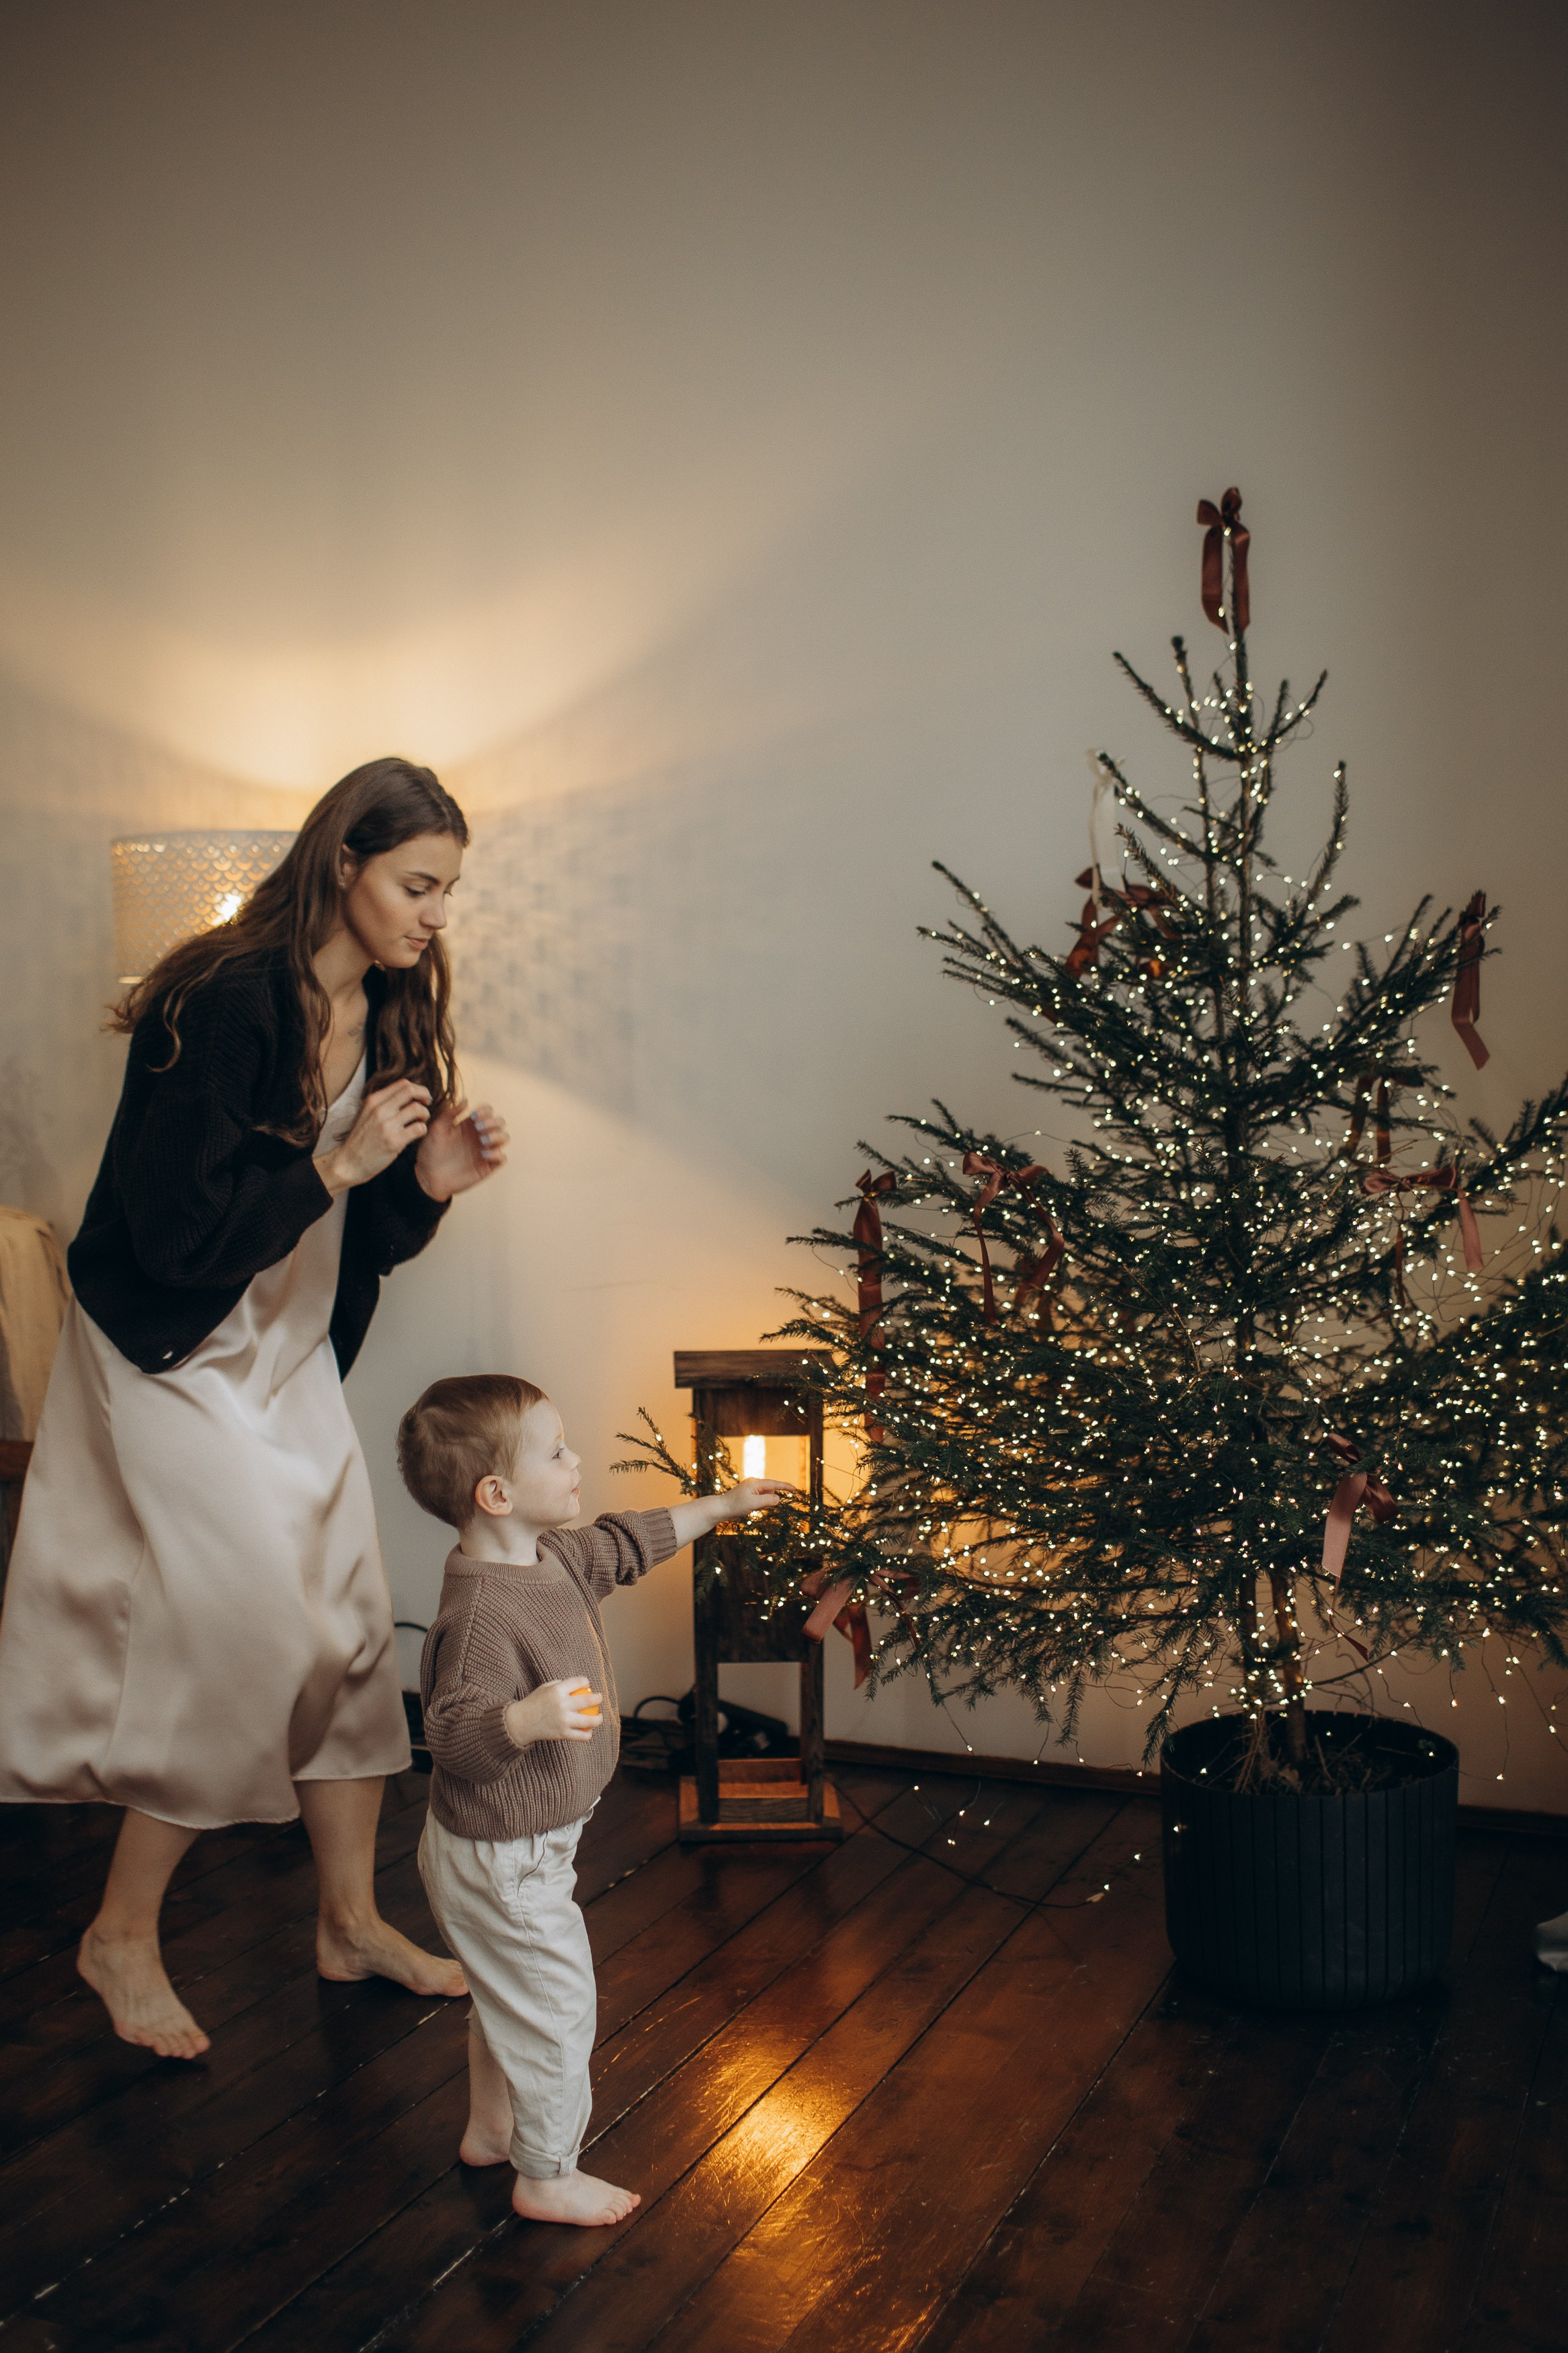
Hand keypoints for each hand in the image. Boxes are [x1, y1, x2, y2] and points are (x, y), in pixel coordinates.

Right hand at [314, 1080, 430, 1194]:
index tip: (421, 1098)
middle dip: (425, 1095)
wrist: (347, 1162)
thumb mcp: (367, 1114)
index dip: (417, 1088)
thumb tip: (410, 1094)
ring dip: (425, 1115)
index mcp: (373, 1101)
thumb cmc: (361, 1139)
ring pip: (418, 1109)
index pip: (402, 1084)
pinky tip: (417, 1135)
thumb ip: (384, 1103)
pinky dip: (423, 1130)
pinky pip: (419, 1128)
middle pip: (411, 1091)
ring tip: (420, 1122)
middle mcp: (379, 1110)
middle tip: (427, 1105)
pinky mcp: (393, 1141)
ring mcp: (386, 1125)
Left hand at [415, 1098, 508, 1200]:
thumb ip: (451, 1113)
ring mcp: (484, 1151)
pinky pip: (503, 1158)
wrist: (427, 1176)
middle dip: (492, 1122)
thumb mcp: (437, 1129)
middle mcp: (479, 1137)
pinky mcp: (487, 1167)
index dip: (485, 1111)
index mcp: (468, 1126)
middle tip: (478, 1128)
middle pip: (500, 1122)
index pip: (488, 1111)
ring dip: (497, 1135)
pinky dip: (497, 1154)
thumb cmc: (430, 1152)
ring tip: (483, 1141)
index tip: (473, 1117)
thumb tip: (466, 1100)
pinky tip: (483, 1154)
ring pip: (505, 1138)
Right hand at [505, 1679, 602, 1749]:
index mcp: (557, 1690)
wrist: (521, 1722)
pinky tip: (589, 1732)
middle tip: (600, 1698)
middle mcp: (562, 1704)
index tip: (587, 1684)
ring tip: (599, 1717)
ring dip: (598, 1719)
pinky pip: (581, 1736)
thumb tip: (577, 1684)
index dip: (586, 1681)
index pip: (579, 1682)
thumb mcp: (544, 1688)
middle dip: (598, 1698)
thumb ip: (560, 1685)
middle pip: (588, 1700)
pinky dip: (587, 1735)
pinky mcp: (562, 1734)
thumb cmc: (534, 1703)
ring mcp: (563, 1720)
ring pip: (589, 1721)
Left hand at [726, 1479, 799, 1517]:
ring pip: (767, 1498)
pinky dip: (760, 1506)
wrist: (721, 1509)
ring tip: (751, 1508)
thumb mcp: (754, 1503)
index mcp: (755, 1483)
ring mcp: (752, 1490)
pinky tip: (750, 1509)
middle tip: (757, 1507)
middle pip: (771, 1492)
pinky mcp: (750, 1496)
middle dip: (768, 1502)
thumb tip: (778, 1499)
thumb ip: (768, 1500)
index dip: (785, 1487)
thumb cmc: (736, 1505)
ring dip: (764, 1505)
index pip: (774, 1484)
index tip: (795, 1489)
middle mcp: (754, 1484)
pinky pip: (761, 1501)